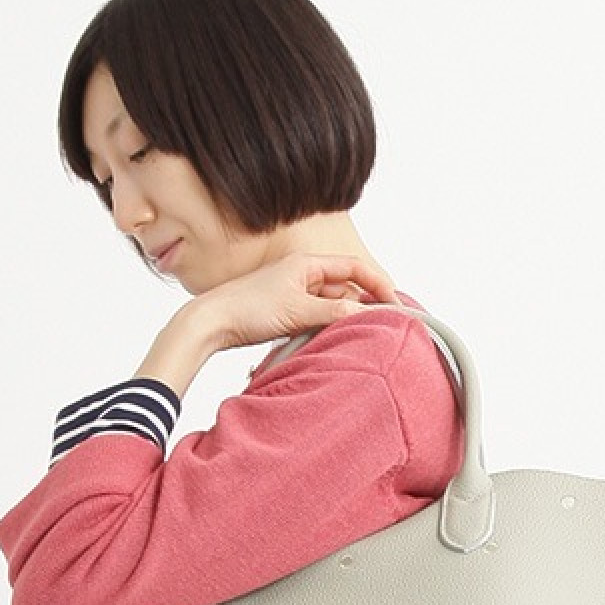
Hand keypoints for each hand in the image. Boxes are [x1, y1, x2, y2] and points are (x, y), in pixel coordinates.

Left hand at [191, 253, 402, 352]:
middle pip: (345, 289)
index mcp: (306, 264)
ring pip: (330, 306)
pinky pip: (315, 318)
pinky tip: (327, 341)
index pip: (354, 268)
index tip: (395, 303)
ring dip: (342, 320)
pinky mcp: (284, 312)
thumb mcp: (298, 311)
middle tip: (378, 326)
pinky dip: (325, 328)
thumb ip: (336, 313)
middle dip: (361, 306)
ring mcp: (293, 294)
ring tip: (352, 337)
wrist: (210, 324)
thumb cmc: (247, 309)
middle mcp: (301, 275)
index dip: (378, 283)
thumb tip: (368, 314)